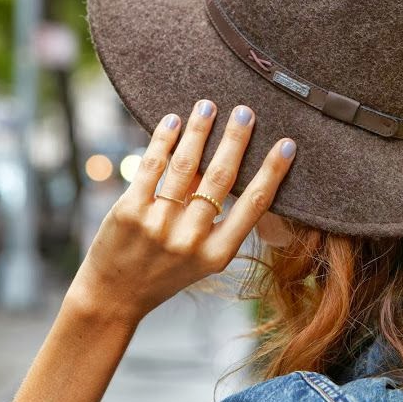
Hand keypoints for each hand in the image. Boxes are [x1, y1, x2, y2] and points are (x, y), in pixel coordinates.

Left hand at [67, 99, 295, 325]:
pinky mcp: (129, 211)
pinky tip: (173, 121)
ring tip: (208, 105)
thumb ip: (216, 222)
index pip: (254, 205)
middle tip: (246, 111)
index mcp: (217, 254)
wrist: (115, 295)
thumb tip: (224, 163)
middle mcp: (190, 240)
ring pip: (185, 165)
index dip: (273, 172)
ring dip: (199, 130)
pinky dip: (164, 139)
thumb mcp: (201, 260)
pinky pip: (152, 166)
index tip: (287, 144)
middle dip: (236, 139)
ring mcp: (158, 224)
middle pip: (220, 178)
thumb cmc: (164, 274)